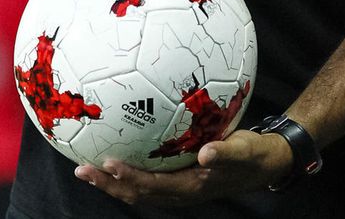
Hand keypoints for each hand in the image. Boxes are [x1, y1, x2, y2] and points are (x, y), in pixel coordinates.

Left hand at [73, 129, 292, 206]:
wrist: (262, 164)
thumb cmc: (252, 154)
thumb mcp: (244, 150)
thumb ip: (225, 152)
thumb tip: (205, 153)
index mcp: (192, 187)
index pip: (153, 186)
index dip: (130, 178)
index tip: (108, 164)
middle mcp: (180, 192)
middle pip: (137, 193)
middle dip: (108, 184)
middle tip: (82, 170)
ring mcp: (176, 188)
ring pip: (138, 190)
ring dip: (111, 182)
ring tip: (86, 168)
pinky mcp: (176, 180)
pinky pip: (145, 179)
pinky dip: (125, 173)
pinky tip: (112, 158)